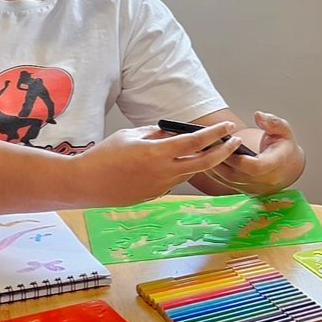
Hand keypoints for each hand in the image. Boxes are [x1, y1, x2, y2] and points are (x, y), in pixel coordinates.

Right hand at [74, 122, 245, 204]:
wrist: (86, 184)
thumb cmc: (104, 156)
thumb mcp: (130, 136)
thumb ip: (155, 134)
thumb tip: (171, 133)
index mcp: (158, 153)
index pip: (196, 142)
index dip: (215, 133)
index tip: (228, 126)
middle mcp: (164, 172)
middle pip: (204, 163)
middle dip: (224, 151)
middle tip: (235, 141)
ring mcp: (161, 187)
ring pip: (189, 171)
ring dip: (199, 160)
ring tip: (206, 148)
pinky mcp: (155, 195)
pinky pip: (173, 180)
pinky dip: (177, 169)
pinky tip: (170, 162)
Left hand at [205, 111, 304, 195]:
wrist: (288, 168)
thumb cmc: (284, 147)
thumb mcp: (284, 130)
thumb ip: (273, 122)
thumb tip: (259, 115)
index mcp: (275, 165)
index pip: (255, 167)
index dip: (239, 158)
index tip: (229, 143)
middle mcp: (263, 181)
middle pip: (235, 175)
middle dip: (219, 159)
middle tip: (206, 144)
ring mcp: (252, 188)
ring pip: (227, 180)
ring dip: (212, 165)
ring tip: (201, 149)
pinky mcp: (243, 190)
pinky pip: (224, 182)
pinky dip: (213, 170)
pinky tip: (204, 158)